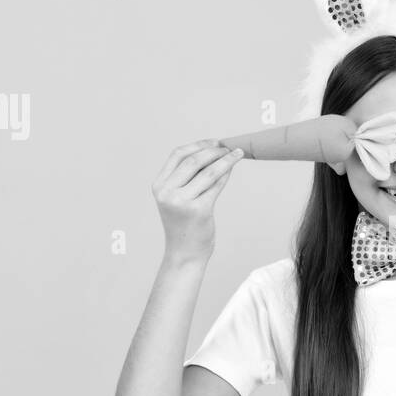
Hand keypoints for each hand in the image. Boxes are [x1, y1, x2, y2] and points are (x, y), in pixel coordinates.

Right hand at [152, 139, 243, 264]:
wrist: (184, 253)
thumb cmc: (184, 224)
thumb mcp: (177, 198)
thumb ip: (187, 177)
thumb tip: (213, 153)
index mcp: (159, 185)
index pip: (177, 155)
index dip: (198, 144)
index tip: (214, 142)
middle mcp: (167, 192)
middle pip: (194, 161)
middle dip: (214, 151)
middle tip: (229, 148)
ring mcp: (182, 201)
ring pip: (208, 172)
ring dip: (225, 160)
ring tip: (237, 154)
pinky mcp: (199, 210)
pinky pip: (216, 186)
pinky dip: (226, 174)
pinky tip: (232, 169)